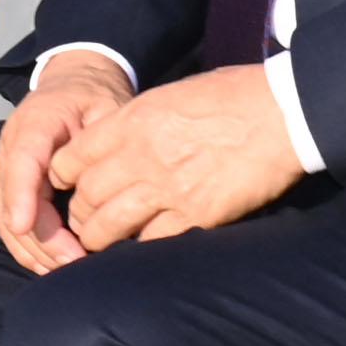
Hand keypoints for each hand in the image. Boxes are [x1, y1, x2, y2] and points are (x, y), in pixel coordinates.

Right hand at [0, 50, 133, 272]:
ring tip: (67, 271)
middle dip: (40, 237)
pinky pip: (11, 220)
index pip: (21, 161)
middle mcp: (11, 146)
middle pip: (13, 198)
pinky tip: (49, 266)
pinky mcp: (12, 185)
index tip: (24, 225)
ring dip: (34, 248)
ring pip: (8, 215)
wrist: (72, 85)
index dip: (21, 195)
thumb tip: (100, 187)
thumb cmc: (95, 100)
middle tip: (76, 264)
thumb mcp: (107, 109)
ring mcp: (7, 167)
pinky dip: (27, 247)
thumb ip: (101, 144)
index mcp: (35, 123)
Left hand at [49, 62, 305, 249]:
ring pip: (110, 226)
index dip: (63, 178)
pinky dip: (142, 248)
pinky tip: (140, 249)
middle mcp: (139, 157)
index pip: (71, 160)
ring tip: (99, 243)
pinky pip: (154, 241)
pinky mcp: (199, 214)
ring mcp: (168, 188)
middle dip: (79, 214)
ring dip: (100, 238)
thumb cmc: (230, 96)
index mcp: (128, 123)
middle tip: (81, 223)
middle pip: (87, 197)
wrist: (282, 112)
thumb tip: (115, 145)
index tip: (68, 187)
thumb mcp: (166, 97)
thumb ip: (134, 124)